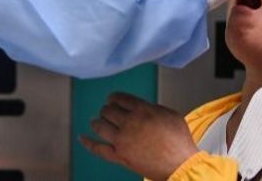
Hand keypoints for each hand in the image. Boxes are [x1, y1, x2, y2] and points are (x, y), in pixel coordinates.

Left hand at [79, 92, 198, 180]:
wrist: (180, 164)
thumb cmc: (179, 141)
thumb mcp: (169, 114)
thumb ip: (152, 108)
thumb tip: (140, 107)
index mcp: (142, 109)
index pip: (119, 98)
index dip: (114, 98)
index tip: (112, 99)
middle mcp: (129, 122)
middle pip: (108, 110)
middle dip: (107, 110)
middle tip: (108, 112)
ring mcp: (122, 140)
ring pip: (100, 125)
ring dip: (97, 121)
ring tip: (97, 121)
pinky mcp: (119, 156)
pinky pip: (97, 148)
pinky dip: (88, 142)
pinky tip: (82, 138)